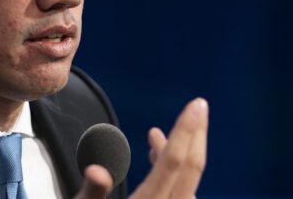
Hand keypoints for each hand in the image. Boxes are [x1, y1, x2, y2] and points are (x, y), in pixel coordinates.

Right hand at [73, 98, 208, 198]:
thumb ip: (93, 192)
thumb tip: (98, 171)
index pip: (174, 162)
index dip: (186, 130)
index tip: (197, 104)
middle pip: (190, 169)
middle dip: (195, 135)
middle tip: (200, 106)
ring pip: (185, 182)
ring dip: (177, 153)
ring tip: (156, 135)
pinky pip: (179, 194)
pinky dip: (172, 172)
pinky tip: (157, 163)